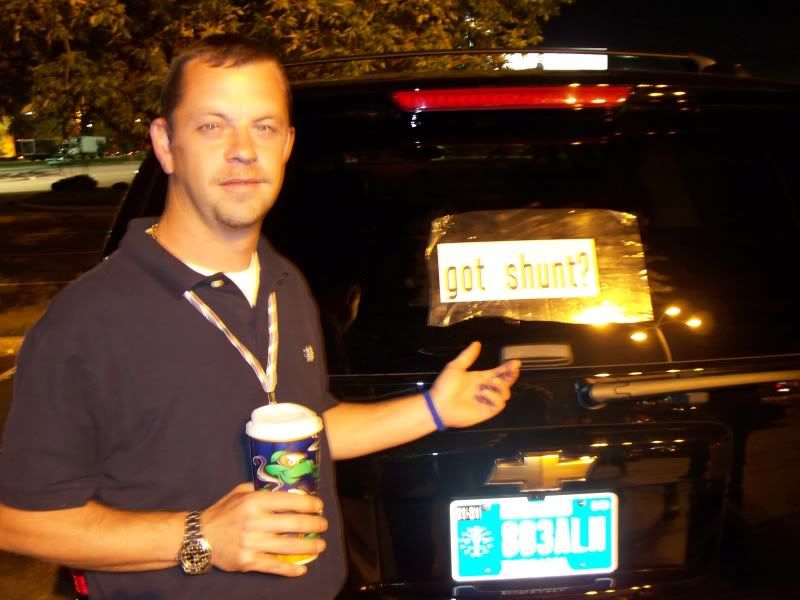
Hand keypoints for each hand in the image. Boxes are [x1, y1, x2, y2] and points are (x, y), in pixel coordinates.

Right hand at [201, 483, 327, 575]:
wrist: (199, 536)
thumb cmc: (223, 512)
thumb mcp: (240, 492)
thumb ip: (261, 489)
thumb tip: (286, 487)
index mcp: (254, 502)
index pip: (290, 501)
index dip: (309, 504)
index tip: (319, 506)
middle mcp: (255, 522)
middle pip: (294, 524)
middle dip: (315, 525)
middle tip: (324, 525)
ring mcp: (252, 543)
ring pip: (288, 546)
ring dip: (309, 547)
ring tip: (320, 545)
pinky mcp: (248, 561)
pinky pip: (274, 566)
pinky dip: (290, 569)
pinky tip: (302, 568)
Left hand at [429, 341, 519, 428]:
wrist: (438, 405)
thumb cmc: (445, 386)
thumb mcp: (456, 367)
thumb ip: (468, 356)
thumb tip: (477, 343)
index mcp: (480, 378)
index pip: (498, 372)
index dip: (508, 368)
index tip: (516, 363)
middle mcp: (486, 389)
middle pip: (505, 383)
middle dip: (511, 376)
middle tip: (513, 370)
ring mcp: (487, 400)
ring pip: (505, 393)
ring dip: (501, 386)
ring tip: (491, 382)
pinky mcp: (486, 411)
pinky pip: (499, 404)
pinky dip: (495, 397)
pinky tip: (485, 393)